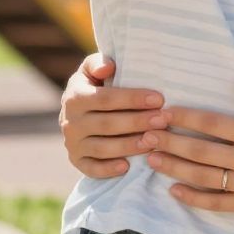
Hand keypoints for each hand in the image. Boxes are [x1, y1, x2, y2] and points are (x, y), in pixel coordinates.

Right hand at [59, 53, 168, 178]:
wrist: (78, 111)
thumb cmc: (95, 85)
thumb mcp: (91, 70)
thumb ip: (98, 63)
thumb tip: (108, 67)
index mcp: (74, 97)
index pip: (106, 99)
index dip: (132, 99)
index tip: (159, 99)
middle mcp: (70, 122)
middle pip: (107, 124)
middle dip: (137, 122)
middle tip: (163, 120)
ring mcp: (72, 144)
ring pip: (102, 148)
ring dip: (129, 145)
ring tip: (154, 141)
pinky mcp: (77, 161)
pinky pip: (92, 169)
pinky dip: (109, 170)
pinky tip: (129, 166)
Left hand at [143, 79, 233, 217]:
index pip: (213, 123)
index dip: (185, 117)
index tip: (163, 112)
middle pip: (201, 151)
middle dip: (169, 142)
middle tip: (145, 135)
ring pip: (203, 177)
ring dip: (174, 168)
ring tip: (151, 159)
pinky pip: (216, 203)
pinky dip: (193, 198)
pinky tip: (173, 189)